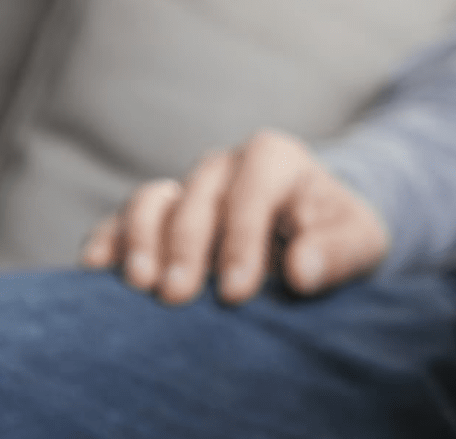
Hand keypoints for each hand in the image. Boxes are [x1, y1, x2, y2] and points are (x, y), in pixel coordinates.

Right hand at [81, 129, 390, 304]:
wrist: (319, 232)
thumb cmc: (341, 235)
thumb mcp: (360, 241)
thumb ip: (337, 252)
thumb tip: (302, 270)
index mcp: (274, 159)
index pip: (251, 193)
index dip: (242, 240)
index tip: (237, 292)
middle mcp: (225, 167)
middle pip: (196, 198)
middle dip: (187, 248)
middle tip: (179, 295)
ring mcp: (188, 189)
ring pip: (153, 200)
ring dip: (141, 240)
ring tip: (140, 284)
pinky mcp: (162, 217)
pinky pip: (125, 220)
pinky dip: (110, 240)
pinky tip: (95, 268)